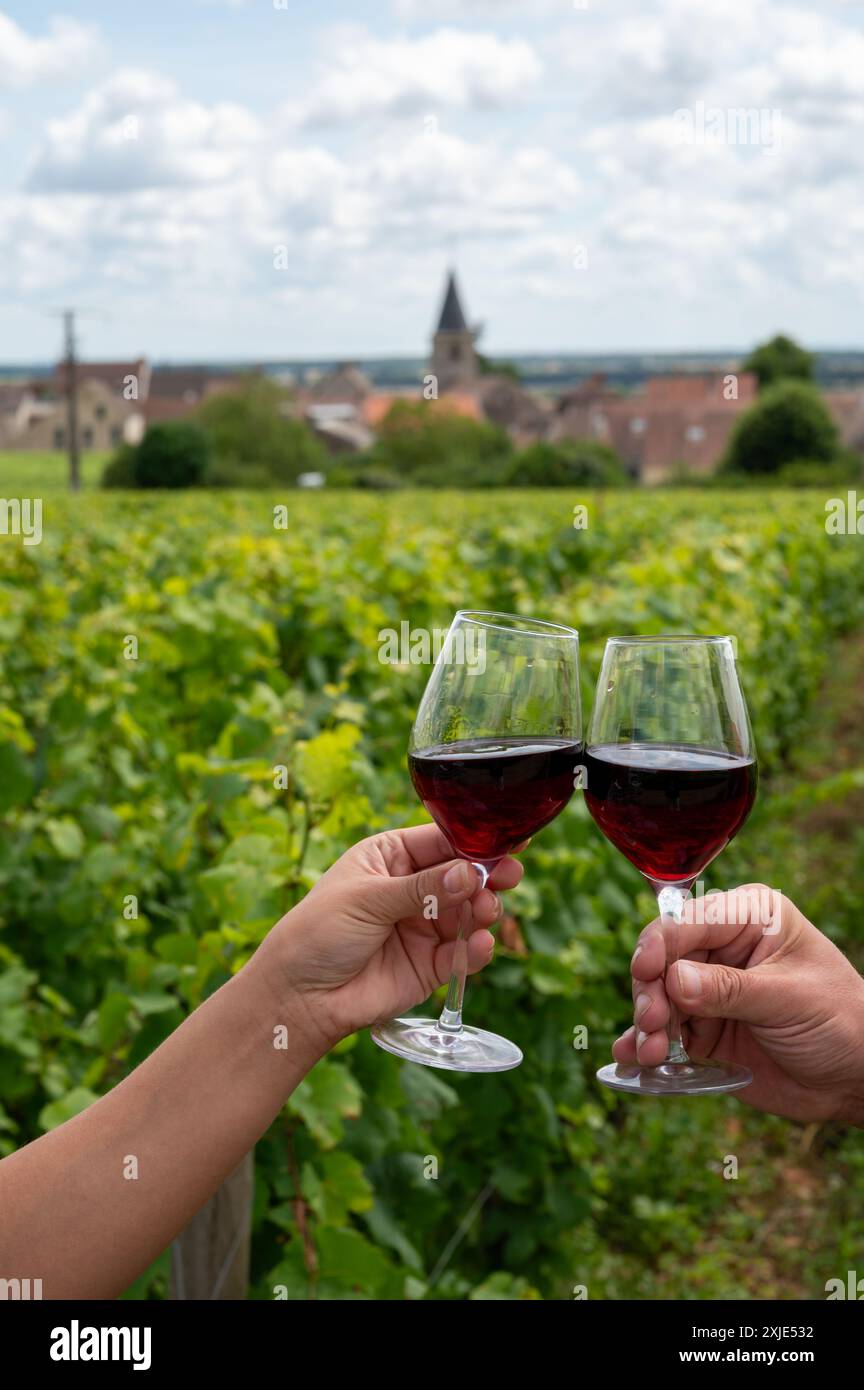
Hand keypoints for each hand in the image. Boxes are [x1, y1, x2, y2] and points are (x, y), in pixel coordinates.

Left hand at [258, 825, 522, 1048]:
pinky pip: (464, 953)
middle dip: (488, 875)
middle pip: (463, 876)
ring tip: (485, 912)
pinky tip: (480, 944)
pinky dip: (477, 949)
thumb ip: (422, 888)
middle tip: (508, 876)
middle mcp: (412, 889)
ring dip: (484, 910)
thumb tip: (470, 873)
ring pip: (469, 912)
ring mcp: (424, 926)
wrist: (300, 997)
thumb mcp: (367, 899)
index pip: (441, 841)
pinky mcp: (431, 964)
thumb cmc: (319, 933)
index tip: (509, 841)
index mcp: (391, 857)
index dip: (475, 841)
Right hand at [612, 885, 863, 1124]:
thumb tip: (673, 980)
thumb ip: (730, 989)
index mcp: (748, 918)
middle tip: (653, 1024)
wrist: (856, 1078)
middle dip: (651, 992)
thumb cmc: (840, 1020)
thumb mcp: (789, 999)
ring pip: (657, 998)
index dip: (660, 944)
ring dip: (647, 1025)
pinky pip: (663, 1033)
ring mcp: (708, 990)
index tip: (645, 972)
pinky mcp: (702, 1029)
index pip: (689, 921)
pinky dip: (644, 1046)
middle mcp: (722, 949)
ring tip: (651, 1054)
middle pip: (663, 960)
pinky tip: (631, 1060)